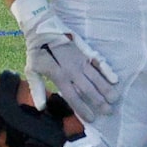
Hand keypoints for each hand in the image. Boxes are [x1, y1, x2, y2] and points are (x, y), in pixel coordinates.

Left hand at [19, 0, 118, 119]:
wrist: (44, 28)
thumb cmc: (36, 51)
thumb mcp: (31, 71)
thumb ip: (38, 89)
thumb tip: (41, 108)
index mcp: (59, 76)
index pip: (73, 96)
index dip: (83, 108)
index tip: (92, 118)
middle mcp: (72, 70)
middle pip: (88, 88)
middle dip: (99, 101)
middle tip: (109, 112)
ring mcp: (81, 60)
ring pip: (95, 77)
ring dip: (105, 88)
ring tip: (114, 98)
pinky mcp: (85, 51)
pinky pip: (98, 63)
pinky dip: (107, 70)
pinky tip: (114, 78)